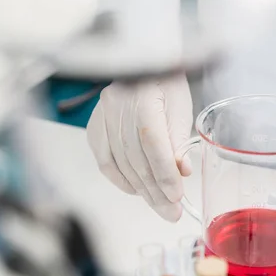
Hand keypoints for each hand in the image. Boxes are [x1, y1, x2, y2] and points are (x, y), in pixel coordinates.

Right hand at [87, 74, 192, 221]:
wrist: (142, 62)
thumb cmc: (165, 82)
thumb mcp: (180, 106)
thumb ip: (178, 140)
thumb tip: (181, 171)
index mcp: (143, 97)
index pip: (153, 144)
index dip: (164, 174)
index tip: (176, 197)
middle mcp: (117, 108)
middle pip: (136, 160)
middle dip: (155, 191)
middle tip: (170, 213)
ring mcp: (102, 117)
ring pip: (121, 164)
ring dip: (141, 190)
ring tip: (159, 207)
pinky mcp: (94, 126)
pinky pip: (105, 160)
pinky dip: (120, 179)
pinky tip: (136, 191)